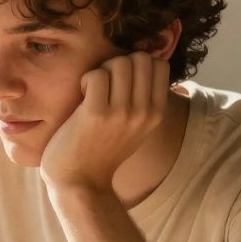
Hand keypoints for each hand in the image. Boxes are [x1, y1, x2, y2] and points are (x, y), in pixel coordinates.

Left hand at [39, 52, 170, 191]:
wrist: (80, 182)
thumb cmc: (102, 150)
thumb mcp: (136, 128)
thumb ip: (143, 100)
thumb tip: (143, 62)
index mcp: (156, 114)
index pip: (160, 64)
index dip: (138, 64)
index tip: (122, 83)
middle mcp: (144, 113)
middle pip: (140, 59)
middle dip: (118, 64)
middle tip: (104, 85)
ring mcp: (122, 114)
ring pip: (119, 63)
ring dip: (102, 71)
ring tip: (93, 91)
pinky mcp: (96, 114)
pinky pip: (97, 75)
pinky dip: (87, 79)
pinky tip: (82, 96)